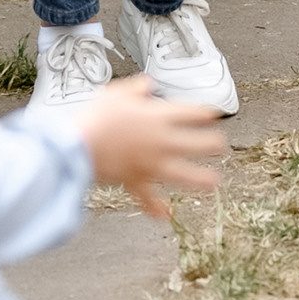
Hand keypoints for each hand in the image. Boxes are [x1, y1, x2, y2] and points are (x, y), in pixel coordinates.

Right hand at [77, 77, 229, 217]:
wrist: (78, 145)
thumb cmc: (95, 117)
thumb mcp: (115, 93)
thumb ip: (135, 89)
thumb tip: (148, 85)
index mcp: (157, 117)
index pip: (190, 113)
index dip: (205, 113)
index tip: (214, 114)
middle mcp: (160, 141)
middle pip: (196, 144)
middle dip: (212, 145)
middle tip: (220, 146)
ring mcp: (151, 164)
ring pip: (184, 174)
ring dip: (201, 179)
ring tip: (214, 183)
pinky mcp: (136, 181)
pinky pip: (149, 198)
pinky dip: (156, 208)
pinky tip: (164, 215)